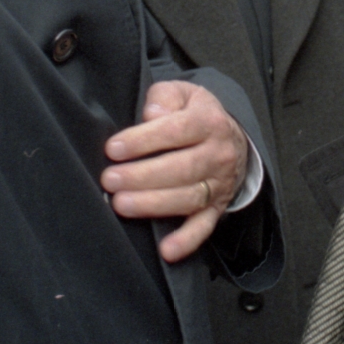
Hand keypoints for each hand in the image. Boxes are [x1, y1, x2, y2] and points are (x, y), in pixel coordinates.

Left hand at [102, 80, 249, 262]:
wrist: (233, 139)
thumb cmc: (195, 115)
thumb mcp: (184, 94)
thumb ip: (165, 98)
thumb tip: (152, 113)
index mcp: (209, 122)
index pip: (177, 130)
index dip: (144, 140)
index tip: (114, 148)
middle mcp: (218, 154)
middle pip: (182, 167)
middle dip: (142, 175)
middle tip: (110, 179)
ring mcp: (219, 183)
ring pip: (189, 197)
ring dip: (154, 204)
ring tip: (121, 204)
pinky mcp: (217, 207)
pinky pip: (204, 227)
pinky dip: (187, 241)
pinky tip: (166, 250)